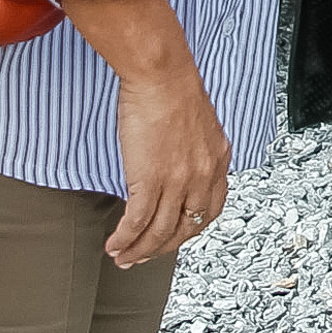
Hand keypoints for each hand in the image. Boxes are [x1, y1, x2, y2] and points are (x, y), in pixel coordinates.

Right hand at [60, 0, 226, 267]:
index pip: (209, 211)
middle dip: (160, 249)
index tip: (170, 239)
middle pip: (183, 229)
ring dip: (138, 250)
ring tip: (122, 257)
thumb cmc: (173, 90)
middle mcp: (203, 175)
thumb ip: (194, 153)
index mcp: (218, 161)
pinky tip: (113, 245)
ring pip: (159, 232)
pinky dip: (124, 239)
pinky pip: (137, 223)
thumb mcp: (198, 127)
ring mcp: (178, 180)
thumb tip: (177, 170)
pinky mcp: (151, 179)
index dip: (188, 231)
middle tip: (140, 257)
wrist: (162, 75)